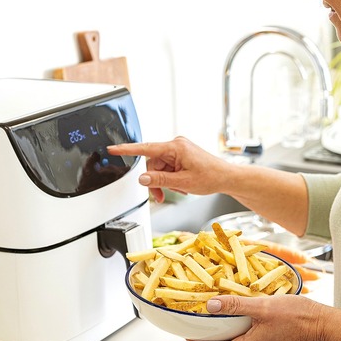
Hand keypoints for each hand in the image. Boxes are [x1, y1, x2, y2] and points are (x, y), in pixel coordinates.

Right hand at [107, 136, 232, 202]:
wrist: (227, 178)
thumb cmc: (211, 176)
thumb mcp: (183, 182)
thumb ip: (159, 180)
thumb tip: (142, 178)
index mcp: (176, 147)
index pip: (146, 148)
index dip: (127, 150)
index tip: (113, 148)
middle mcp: (176, 145)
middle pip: (153, 164)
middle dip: (155, 181)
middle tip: (160, 195)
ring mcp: (179, 150)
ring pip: (159, 168)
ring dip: (163, 182)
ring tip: (176, 191)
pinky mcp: (181, 156)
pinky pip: (168, 167)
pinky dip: (170, 179)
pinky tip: (180, 185)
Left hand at [187, 294, 324, 340]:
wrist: (321, 324)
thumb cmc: (296, 316)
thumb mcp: (261, 306)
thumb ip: (235, 305)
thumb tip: (211, 305)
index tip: (188, 332)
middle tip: (199, 324)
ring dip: (223, 337)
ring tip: (215, 319)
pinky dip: (237, 334)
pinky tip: (237, 318)